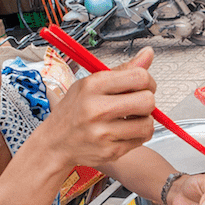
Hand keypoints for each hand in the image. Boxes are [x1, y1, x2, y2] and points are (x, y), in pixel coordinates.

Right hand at [37, 47, 156, 169]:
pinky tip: (124, 131)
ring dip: (144, 121)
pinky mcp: (110, 151)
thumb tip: (148, 54)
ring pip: (147, 124)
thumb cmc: (74, 111)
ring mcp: (103, 132)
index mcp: (93, 86)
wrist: (55, 143)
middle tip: (138, 104)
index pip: (139, 77)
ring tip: (131, 119)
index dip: (148, 82)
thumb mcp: (91, 84)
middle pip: (147, 101)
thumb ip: (123, 71)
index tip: (143, 86)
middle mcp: (97, 109)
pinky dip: (137, 135)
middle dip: (148, 102)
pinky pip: (141, 140)